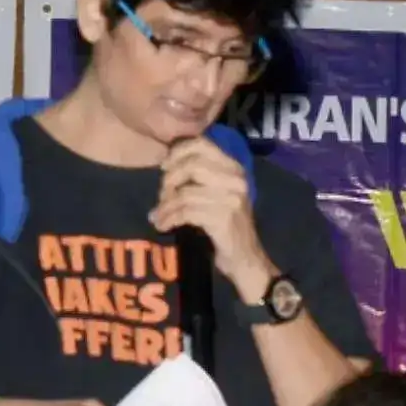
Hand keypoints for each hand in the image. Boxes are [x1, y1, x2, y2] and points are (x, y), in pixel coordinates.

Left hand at [153, 137, 269, 299]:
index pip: (203, 144)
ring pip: (185, 192)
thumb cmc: (228, 230)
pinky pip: (186, 212)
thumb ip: (200, 179)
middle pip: (191, 165)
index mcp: (234, 169)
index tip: (165, 167)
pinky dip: (170, 218)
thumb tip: (165, 168)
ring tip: (158, 216)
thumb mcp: (218, 197)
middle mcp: (235, 180)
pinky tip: (163, 225)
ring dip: (165, 205)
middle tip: (161, 197)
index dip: (178, 152)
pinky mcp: (222, 219)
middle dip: (170, 180)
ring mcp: (230, 199)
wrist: (246, 262)